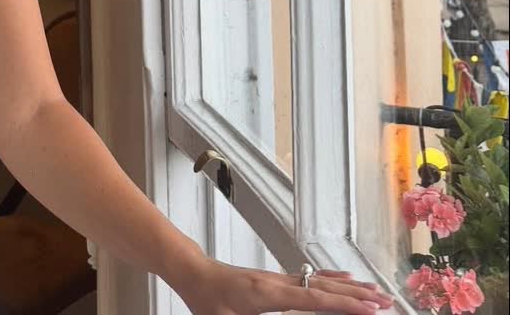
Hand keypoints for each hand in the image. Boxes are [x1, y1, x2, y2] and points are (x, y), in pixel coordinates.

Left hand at [175, 258, 394, 314]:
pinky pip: (310, 278)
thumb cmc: (205, 300)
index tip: (371, 309)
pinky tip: (345, 279)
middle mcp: (279, 282)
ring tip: (377, 292)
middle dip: (358, 297)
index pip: (314, 300)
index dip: (344, 306)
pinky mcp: (275, 279)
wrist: (192, 271)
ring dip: (350, 288)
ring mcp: (278, 278)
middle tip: (388, 302)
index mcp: (269, 294)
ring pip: (321, 282)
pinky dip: (331, 279)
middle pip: (325, 289)